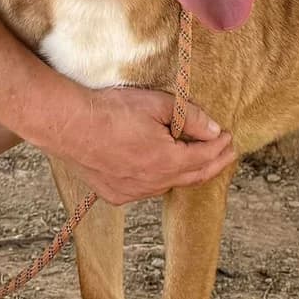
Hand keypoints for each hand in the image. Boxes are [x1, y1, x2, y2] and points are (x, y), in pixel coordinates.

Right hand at [38, 85, 235, 205]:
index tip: (229, 138)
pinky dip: (156, 179)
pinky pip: (144, 189)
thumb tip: (214, 130)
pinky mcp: (114, 194)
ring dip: (183, 172)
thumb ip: (190, 118)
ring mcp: (132, 192)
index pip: (204, 158)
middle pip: (192, 177)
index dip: (220, 148)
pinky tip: (156, 166)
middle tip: (225, 153)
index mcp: (167, 162)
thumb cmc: (111, 110)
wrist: (69, 124)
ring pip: (167, 185)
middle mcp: (152, 184)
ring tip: (193, 158)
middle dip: (212, 164)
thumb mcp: (158, 104)